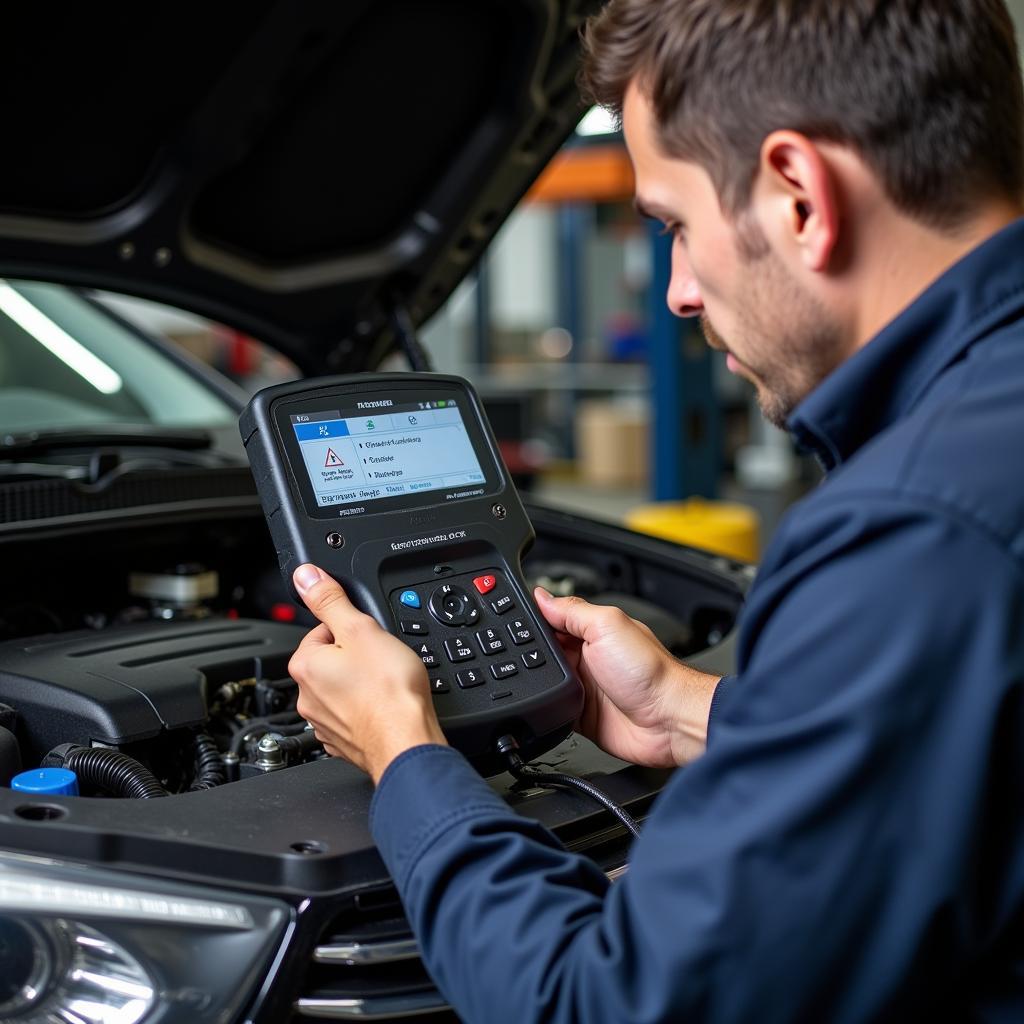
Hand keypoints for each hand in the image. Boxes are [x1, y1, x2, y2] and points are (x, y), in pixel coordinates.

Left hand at [287, 564, 446, 782]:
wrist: (406, 740)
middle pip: (332, 660)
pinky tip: (384, 707)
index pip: (323, 630)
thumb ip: (331, 599)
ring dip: (360, 684)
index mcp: (305, 664)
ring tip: (386, 685)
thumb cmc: (389, 691)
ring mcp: (323, 722)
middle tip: (382, 661)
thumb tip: (306, 576)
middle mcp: (306, 695)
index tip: (370, 638)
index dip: (352, 630)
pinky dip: (366, 710)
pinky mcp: (342, 741)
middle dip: (356, 657)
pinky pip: (352, 715)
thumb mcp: (362, 628)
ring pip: (341, 689)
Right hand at [535, 588, 719, 767]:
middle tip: (518, 652)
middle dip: (530, 651)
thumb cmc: (650, 672)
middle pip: (544, 650)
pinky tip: (545, 700)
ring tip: (537, 677)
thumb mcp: (607, 626)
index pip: (554, 618)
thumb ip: (573, 610)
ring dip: (538, 679)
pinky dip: (545, 705)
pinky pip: (552, 707)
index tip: (512, 618)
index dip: (535, 618)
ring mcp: (583, 686)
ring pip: (544, 679)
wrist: (667, 721)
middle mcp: (587, 656)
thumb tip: (543, 596)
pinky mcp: (580, 714)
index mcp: (593, 630)